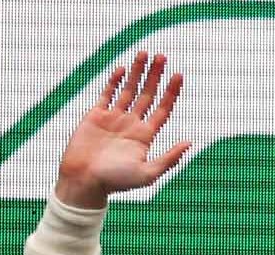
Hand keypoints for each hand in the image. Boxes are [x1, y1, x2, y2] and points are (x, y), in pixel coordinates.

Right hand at [55, 52, 190, 208]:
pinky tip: (122, 68)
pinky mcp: (95, 116)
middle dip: (155, 75)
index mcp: (145, 136)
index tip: (179, 75)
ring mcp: (114, 118)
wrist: (84, 181)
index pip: (162, 108)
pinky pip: (107, 94)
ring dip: (136, 72)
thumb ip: (169, 159)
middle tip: (162, 56)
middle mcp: (132, 124)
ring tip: (144, 53)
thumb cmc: (116, 182)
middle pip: (147, 94)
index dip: (171, 92)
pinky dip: (114, 81)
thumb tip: (190, 143)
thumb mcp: (147, 173)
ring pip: (128, 90)